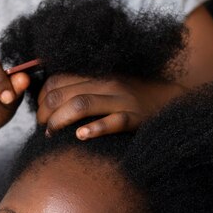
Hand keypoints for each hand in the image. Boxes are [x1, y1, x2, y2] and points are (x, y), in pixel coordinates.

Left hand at [37, 75, 183, 139]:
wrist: (172, 99)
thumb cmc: (133, 97)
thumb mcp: (106, 87)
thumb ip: (83, 90)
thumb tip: (50, 102)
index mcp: (96, 76)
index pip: (56, 81)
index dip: (41, 99)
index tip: (40, 115)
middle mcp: (106, 84)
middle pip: (63, 94)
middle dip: (45, 113)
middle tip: (43, 128)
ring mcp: (121, 100)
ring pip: (81, 104)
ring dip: (60, 120)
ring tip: (51, 133)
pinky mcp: (135, 118)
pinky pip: (114, 121)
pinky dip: (95, 128)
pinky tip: (81, 136)